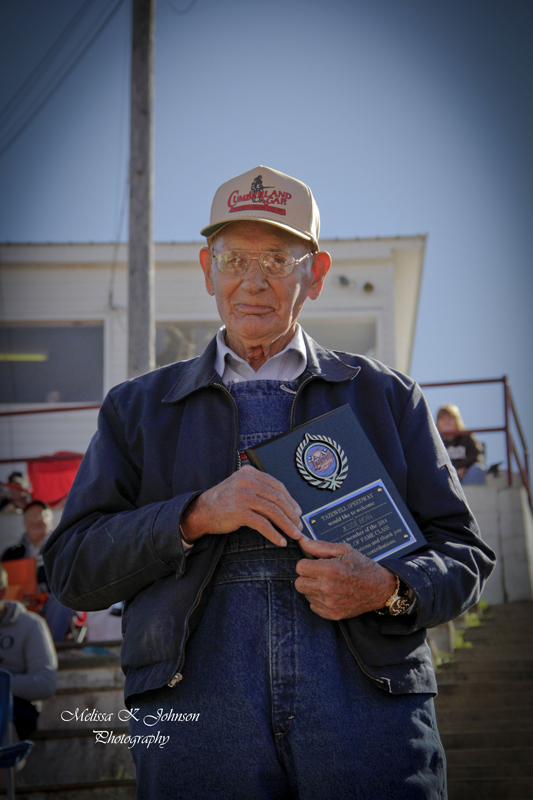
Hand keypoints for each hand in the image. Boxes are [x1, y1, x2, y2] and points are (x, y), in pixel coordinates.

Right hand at [181, 466, 304, 546]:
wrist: (201, 511)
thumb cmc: (223, 501)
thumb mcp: (241, 487)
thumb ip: (259, 489)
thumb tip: (286, 504)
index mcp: (250, 473)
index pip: (277, 485)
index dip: (291, 500)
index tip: (298, 511)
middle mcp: (247, 481)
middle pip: (278, 498)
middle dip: (291, 514)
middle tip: (299, 525)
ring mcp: (243, 495)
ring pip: (273, 511)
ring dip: (287, 525)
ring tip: (294, 534)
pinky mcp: (239, 511)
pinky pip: (262, 524)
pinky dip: (274, 533)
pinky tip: (280, 541)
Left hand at [294, 537, 396, 618]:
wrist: (380, 588)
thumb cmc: (362, 566)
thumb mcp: (344, 550)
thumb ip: (319, 546)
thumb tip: (301, 541)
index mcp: (329, 569)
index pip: (300, 567)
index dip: (307, 564)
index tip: (315, 564)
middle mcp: (327, 588)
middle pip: (299, 583)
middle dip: (307, 577)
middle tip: (320, 574)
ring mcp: (329, 603)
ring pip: (306, 595)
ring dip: (313, 589)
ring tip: (329, 584)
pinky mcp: (332, 614)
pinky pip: (313, 606)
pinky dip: (319, 600)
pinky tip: (331, 594)